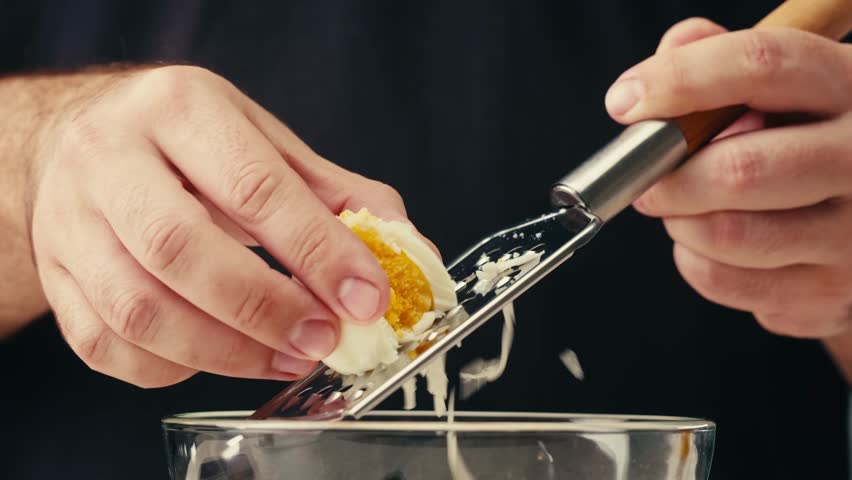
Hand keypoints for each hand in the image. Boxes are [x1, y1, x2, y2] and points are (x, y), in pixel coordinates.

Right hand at [29, 66, 409, 386]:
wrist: (83, 149)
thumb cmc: (189, 146)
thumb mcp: (265, 145)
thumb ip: (338, 197)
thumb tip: (410, 252)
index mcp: (178, 108)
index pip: (255, 187)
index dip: (318, 251)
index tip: (366, 298)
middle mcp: (110, 159)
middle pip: (183, 250)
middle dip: (266, 309)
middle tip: (323, 338)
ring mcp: (71, 223)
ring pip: (139, 309)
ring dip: (226, 351)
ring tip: (286, 356)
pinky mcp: (57, 279)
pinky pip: (107, 345)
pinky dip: (173, 367)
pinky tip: (220, 355)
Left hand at [606, 19, 851, 340]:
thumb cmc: (806, 142)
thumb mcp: (786, 88)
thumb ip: (726, 59)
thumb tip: (676, 47)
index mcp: (850, 88)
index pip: (763, 66)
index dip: (681, 80)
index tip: (625, 101)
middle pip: (740, 169)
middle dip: (667, 177)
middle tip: (646, 180)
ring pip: (728, 234)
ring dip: (680, 222)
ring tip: (685, 208)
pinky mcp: (829, 294)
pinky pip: (725, 281)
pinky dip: (693, 261)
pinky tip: (708, 244)